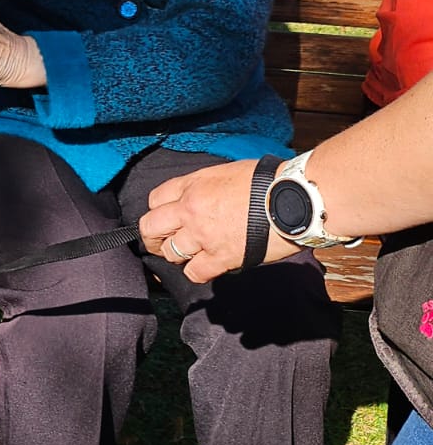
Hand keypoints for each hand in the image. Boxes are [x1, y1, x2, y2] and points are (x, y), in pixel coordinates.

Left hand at [141, 160, 300, 282]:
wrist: (294, 198)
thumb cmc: (268, 181)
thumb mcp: (226, 172)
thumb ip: (205, 186)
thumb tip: (201, 196)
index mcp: (192, 185)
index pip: (155, 199)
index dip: (159, 210)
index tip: (166, 216)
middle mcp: (190, 210)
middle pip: (151, 227)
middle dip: (153, 236)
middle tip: (161, 240)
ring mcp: (204, 235)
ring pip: (170, 252)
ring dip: (177, 254)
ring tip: (188, 253)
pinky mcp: (222, 257)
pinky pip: (195, 273)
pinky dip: (197, 272)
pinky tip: (204, 267)